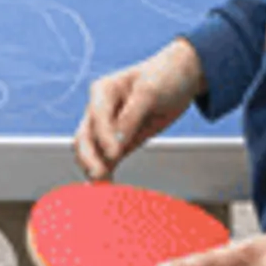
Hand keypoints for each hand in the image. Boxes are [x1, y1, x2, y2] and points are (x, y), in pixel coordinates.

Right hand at [72, 40, 202, 177]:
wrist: (181, 77)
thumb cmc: (164, 77)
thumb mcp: (150, 92)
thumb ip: (130, 117)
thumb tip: (114, 146)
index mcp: (103, 91)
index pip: (97, 116)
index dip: (104, 136)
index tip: (114, 154)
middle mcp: (100, 110)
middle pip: (85, 136)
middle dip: (89, 158)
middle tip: (99, 176)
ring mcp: (108, 128)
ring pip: (91, 151)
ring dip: (94, 168)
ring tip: (103, 188)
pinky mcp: (119, 142)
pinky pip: (107, 160)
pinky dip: (106, 173)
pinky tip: (109, 188)